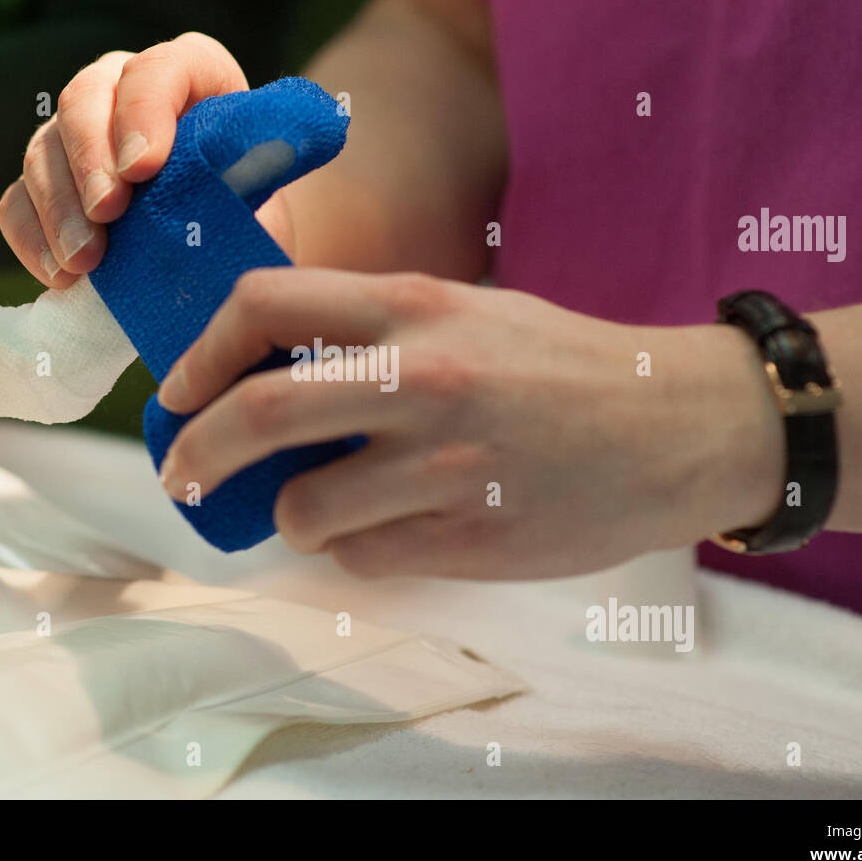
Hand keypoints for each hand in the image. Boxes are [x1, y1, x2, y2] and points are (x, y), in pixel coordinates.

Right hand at [0, 33, 294, 288]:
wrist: (221, 262)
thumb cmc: (248, 223)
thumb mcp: (263, 206)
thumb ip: (246, 190)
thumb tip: (227, 201)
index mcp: (194, 79)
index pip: (163, 66)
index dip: (146, 108)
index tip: (144, 167)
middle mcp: (125, 92)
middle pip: (84, 97)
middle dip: (91, 158)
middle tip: (107, 212)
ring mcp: (79, 137)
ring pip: (43, 149)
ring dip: (60, 208)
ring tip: (86, 262)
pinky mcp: (48, 187)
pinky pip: (17, 203)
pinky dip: (33, 239)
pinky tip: (63, 276)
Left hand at [154, 268, 785, 578]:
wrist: (678, 427)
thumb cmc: (567, 364)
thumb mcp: (469, 312)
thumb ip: (374, 333)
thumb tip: (267, 375)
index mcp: (416, 307)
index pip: (264, 303)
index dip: (201, 349)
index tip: (182, 387)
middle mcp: (421, 380)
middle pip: (256, 414)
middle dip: (194, 453)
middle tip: (183, 474)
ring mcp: (445, 466)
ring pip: (304, 510)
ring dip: (293, 516)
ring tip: (326, 506)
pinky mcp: (470, 539)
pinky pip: (364, 557)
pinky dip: (358, 549)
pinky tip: (397, 528)